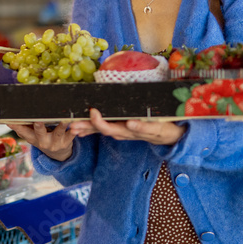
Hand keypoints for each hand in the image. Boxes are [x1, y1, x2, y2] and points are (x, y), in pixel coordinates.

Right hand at [7, 122, 75, 161]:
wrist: (59, 155)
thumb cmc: (43, 139)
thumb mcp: (32, 136)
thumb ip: (22, 127)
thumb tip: (6, 118)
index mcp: (32, 138)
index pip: (22, 131)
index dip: (15, 125)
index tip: (9, 119)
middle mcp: (42, 141)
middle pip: (39, 131)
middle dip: (38, 125)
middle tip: (38, 119)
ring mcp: (55, 142)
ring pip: (58, 132)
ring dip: (61, 125)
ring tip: (64, 119)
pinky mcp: (67, 142)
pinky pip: (71, 135)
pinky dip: (74, 130)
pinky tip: (76, 124)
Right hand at [69, 108, 184, 145]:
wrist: (172, 135)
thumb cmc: (149, 125)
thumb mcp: (130, 122)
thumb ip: (114, 118)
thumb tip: (97, 108)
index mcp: (120, 128)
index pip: (99, 129)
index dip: (84, 128)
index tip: (70, 125)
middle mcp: (127, 132)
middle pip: (105, 130)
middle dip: (89, 126)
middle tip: (74, 124)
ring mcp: (140, 131)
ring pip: (121, 130)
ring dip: (107, 126)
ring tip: (95, 116)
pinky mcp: (155, 129)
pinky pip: (145, 127)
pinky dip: (137, 126)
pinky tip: (130, 122)